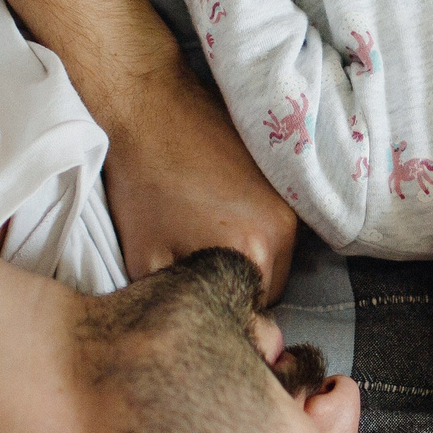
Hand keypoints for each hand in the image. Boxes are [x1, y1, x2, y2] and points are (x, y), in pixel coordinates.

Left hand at [97, 59, 297, 300]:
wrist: (150, 108)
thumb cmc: (143, 182)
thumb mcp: (145, 259)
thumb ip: (181, 299)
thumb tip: (197, 324)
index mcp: (254, 252)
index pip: (256, 309)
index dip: (227, 307)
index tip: (201, 292)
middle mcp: (284, 227)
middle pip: (273, 282)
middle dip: (242, 282)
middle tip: (201, 266)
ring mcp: (289, 197)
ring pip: (277, 252)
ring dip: (251, 253)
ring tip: (209, 236)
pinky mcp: (284, 174)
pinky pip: (277, 221)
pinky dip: (254, 224)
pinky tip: (221, 211)